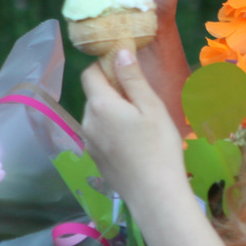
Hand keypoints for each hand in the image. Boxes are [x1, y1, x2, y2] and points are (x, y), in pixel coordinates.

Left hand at [79, 49, 186, 205]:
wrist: (154, 194)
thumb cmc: (158, 146)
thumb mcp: (151, 107)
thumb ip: (133, 78)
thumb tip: (119, 51)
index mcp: (100, 105)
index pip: (89, 73)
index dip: (105, 66)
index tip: (127, 70)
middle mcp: (87, 122)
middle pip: (94, 95)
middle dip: (112, 90)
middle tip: (142, 100)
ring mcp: (89, 143)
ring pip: (96, 115)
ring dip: (112, 111)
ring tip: (140, 124)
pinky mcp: (95, 159)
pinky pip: (99, 134)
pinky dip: (111, 130)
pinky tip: (133, 143)